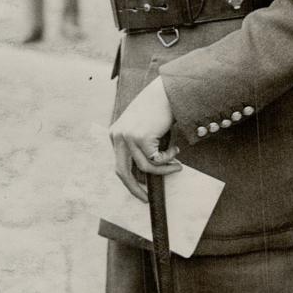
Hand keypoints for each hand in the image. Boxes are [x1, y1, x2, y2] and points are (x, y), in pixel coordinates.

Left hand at [109, 76, 180, 201]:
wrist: (167, 92)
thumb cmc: (159, 112)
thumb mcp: (145, 131)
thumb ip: (141, 149)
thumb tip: (146, 176)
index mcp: (115, 134)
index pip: (119, 163)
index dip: (130, 179)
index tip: (140, 191)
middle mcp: (117, 136)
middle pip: (122, 171)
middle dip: (134, 188)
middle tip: (145, 199)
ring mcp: (127, 137)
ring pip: (144, 168)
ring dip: (163, 170)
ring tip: (177, 164)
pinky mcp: (140, 138)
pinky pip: (155, 161)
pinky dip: (168, 159)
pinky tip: (175, 148)